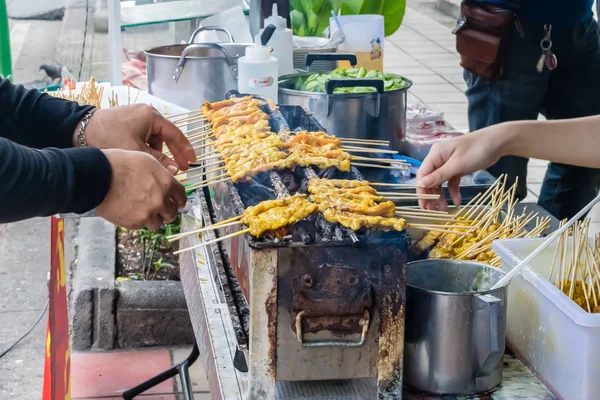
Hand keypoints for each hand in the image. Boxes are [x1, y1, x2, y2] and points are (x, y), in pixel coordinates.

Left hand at [76, 105, 196, 173]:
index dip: (185, 149)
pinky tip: (146, 160)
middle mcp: (147, 114)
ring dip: (159, 153)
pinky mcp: (130, 123)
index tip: (192, 162)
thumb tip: (175, 170)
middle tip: (182, 168)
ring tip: (162, 167)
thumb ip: (158, 160)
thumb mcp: (136, 151)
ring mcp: (138, 118)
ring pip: (156, 139)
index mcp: (152, 116)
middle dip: (174, 153)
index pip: (175, 134)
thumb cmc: (109, 136)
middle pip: (167, 136)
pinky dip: (148, 149)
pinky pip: (145, 138)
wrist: (80, 129)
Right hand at [96, 149, 186, 229]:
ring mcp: (148, 213)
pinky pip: (142, 226)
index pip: (181, 197)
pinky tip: (130, 212)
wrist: (98, 176)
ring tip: (143, 211)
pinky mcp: (134, 222)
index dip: (179, 200)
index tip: (178, 203)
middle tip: (160, 210)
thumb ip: (161, 174)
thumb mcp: (146, 160)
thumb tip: (167, 182)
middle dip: (167, 212)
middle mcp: (160, 200)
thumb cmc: (119, 164)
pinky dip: (138, 221)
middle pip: (172, 213)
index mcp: (166, 183)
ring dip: (153, 218)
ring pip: (158, 223)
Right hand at [416, 127, 504, 209]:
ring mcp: (448, 164)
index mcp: (435, 154)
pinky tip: (457, 201)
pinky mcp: (457, 168)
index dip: (421, 190)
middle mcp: (439, 159)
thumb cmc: (476, 150)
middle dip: (431, 195)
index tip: (423, 205)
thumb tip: (422, 184)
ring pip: (440, 183)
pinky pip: (451, 182)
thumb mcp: (458, 164)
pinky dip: (453, 191)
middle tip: (433, 211)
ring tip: (444, 209)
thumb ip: (440, 175)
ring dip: (441, 196)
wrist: (498, 142)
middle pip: (430, 180)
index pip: (422, 174)